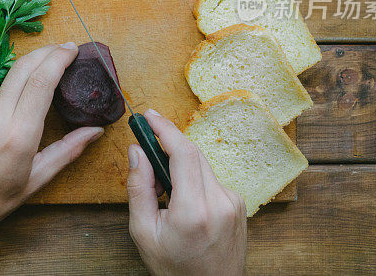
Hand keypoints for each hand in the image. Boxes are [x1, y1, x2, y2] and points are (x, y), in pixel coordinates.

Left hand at [0, 43, 103, 275]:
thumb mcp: (36, 180)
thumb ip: (68, 150)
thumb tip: (95, 130)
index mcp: (18, 135)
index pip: (41, 82)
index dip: (59, 59)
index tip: (73, 50)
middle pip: (24, 67)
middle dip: (47, 52)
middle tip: (66, 49)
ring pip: (9, 82)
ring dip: (30, 74)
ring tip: (47, 78)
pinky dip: (12, 95)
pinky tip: (17, 110)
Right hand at [127, 109, 246, 275]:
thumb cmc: (175, 269)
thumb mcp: (144, 232)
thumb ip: (138, 187)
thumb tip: (137, 151)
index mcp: (194, 210)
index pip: (183, 153)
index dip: (164, 129)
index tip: (148, 115)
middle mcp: (220, 202)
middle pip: (193, 154)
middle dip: (168, 144)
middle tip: (145, 143)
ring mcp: (233, 203)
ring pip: (202, 165)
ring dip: (180, 165)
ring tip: (162, 190)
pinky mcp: (239, 205)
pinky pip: (211, 179)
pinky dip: (194, 180)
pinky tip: (183, 201)